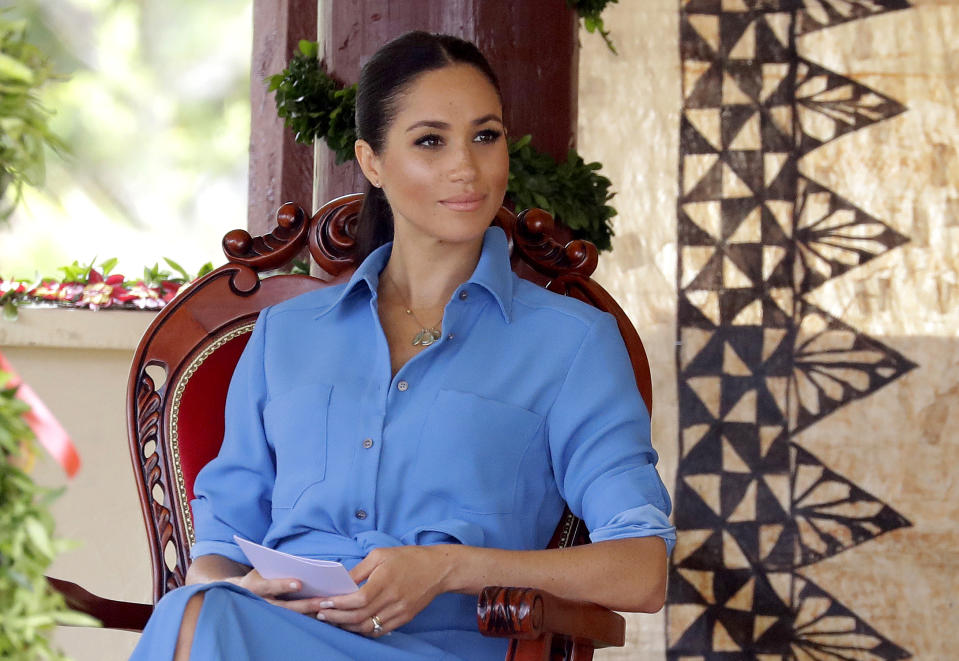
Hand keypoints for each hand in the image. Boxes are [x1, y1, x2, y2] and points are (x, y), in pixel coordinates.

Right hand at [225, 569, 328, 615]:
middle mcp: (260, 604)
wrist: (240, 595)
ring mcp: (266, 616)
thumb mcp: (261, 569)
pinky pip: (293, 623)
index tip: (299, 584)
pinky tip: (323, 618)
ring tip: (326, 610)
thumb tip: (301, 562)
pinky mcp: (274, 623)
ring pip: (290, 618)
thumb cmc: (258, 576)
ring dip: (309, 615)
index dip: (283, 585)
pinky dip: (308, 621)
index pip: (269, 586)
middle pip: (284, 607)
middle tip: (322, 602)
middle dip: (304, 605)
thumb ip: (277, 566)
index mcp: (254, 587)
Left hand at [314, 545, 453, 635]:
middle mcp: (393, 599)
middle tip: (321, 614)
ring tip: (333, 620)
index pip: (358, 599)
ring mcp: (399, 611)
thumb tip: (341, 582)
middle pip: (359, 616)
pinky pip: (379, 631)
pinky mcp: (404, 618)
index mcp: (385, 580)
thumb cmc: (408, 558)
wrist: (438, 569)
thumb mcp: (381, 554)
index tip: (323, 602)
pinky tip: (352, 625)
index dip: (338, 603)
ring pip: (367, 627)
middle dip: (336, 617)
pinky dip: (363, 631)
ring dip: (347, 626)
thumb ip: (359, 570)